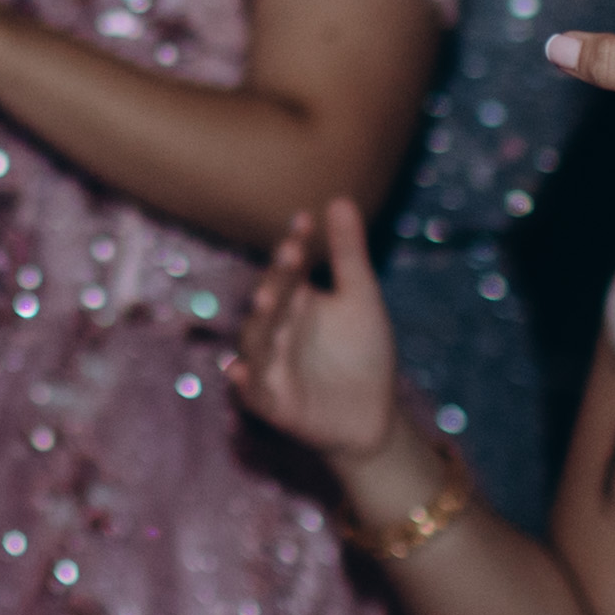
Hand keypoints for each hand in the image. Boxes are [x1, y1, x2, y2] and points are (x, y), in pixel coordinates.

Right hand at [224, 195, 411, 475]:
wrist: (374, 415)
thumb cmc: (363, 351)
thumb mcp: (360, 298)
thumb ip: (347, 253)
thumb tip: (339, 198)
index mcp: (294, 300)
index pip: (288, 270)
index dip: (295, 247)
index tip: (307, 221)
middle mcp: (276, 329)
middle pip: (271, 302)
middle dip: (278, 280)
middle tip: (291, 255)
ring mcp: (272, 366)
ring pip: (258, 342)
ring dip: (262, 323)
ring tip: (269, 299)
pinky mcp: (273, 403)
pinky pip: (253, 391)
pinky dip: (245, 381)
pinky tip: (240, 369)